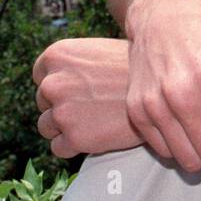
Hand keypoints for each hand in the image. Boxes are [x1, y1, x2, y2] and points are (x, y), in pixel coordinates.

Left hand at [33, 38, 144, 159]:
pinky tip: (95, 135)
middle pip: (43, 102)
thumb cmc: (133, 70)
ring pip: (47, 127)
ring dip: (64, 128)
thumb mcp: (97, 52)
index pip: (40, 76)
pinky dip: (73, 147)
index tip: (77, 90)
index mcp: (56, 56)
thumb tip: (54, 81)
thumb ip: (72, 66)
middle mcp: (53, 83)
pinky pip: (58, 148)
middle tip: (91, 107)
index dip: (59, 85)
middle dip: (61, 106)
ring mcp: (62, 112)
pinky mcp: (73, 138)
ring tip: (93, 122)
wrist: (160, 91)